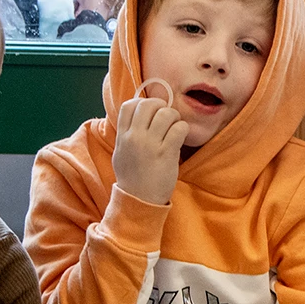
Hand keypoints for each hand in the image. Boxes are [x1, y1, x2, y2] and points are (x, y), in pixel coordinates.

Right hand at [111, 79, 187, 205]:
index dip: (142, 103)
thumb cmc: (132, 178)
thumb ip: (126, 134)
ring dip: (174, 117)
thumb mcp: (121, 153)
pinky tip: (180, 137)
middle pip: (148, 104)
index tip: (150, 112)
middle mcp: (134, 137)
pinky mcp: (166, 152)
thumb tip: (136, 116)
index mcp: (122, 136)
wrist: (139, 200)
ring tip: (175, 128)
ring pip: (165, 113)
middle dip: (161, 106)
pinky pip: (179, 128)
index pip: (129, 106)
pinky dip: (183, 129)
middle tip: (167, 117)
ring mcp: (150, 145)